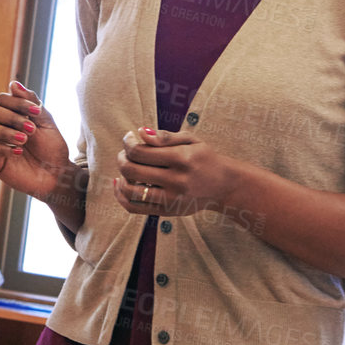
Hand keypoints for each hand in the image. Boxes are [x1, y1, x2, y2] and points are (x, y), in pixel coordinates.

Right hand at [0, 81, 73, 201]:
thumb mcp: (46, 122)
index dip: (17, 102)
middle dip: (11, 117)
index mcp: (11, 113)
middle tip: (31, 129)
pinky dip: (2, 147)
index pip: (1, 98)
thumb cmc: (52, 148)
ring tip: (24, 140)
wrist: (56, 175)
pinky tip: (19, 152)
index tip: (36, 112)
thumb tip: (13, 83)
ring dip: (4, 131)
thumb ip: (31, 102)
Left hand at [113, 127, 236, 217]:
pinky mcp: (167, 212)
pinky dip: (121, 196)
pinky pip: (134, 207)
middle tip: (124, 153)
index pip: (140, 152)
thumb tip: (139, 132)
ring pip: (130, 191)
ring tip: (126, 167)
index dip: (127, 143)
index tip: (128, 138)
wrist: (224, 186)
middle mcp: (175, 180)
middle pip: (131, 170)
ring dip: (120, 177)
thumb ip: (165, 136)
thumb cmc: (204, 158)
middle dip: (121, 158)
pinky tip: (121, 184)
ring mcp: (170, 199)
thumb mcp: (191, 140)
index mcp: (181, 158)